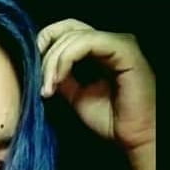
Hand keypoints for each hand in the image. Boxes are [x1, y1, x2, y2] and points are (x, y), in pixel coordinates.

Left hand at [37, 19, 154, 151]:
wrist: (134, 139)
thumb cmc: (112, 121)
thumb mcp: (76, 96)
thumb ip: (62, 77)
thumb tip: (42, 67)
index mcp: (102, 50)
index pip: (68, 32)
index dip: (46, 46)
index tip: (35, 73)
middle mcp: (112, 42)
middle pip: (67, 30)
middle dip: (47, 56)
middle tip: (42, 84)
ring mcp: (120, 43)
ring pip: (73, 37)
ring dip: (54, 62)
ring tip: (49, 87)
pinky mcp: (124, 49)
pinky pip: (86, 44)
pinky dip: (66, 60)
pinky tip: (59, 79)